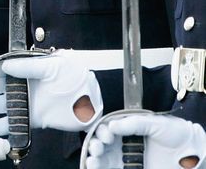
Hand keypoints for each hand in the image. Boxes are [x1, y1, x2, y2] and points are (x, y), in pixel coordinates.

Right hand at [0, 52, 102, 137]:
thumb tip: (5, 66)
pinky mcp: (35, 120)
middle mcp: (23, 89)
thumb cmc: (75, 74)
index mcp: (25, 73)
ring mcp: (28, 105)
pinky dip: (1, 129)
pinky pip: (14, 125)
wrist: (93, 96)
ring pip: (1, 110)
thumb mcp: (52, 65)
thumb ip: (28, 67)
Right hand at [84, 114, 204, 168]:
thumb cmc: (176, 134)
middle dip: (94, 146)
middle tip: (97, 148)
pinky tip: (94, 168)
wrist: (194, 152)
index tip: (106, 135)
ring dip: (93, 161)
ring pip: (103, 162)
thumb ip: (133, 124)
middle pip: (101, 147)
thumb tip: (111, 126)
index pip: (106, 131)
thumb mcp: (155, 123)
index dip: (101, 132)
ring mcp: (128, 162)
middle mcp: (124, 146)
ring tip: (93, 161)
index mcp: (127, 132)